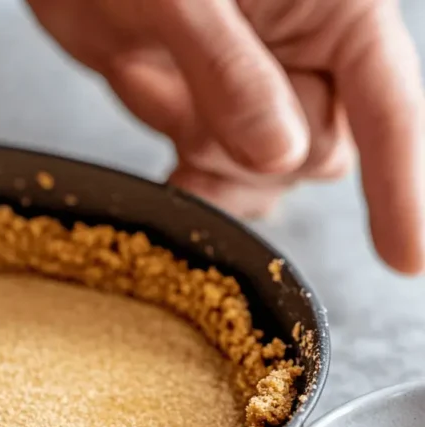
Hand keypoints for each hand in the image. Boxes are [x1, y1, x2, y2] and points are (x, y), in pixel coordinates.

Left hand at [27, 0, 424, 273]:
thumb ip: (231, 71)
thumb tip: (280, 153)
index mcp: (333, 8)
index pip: (388, 106)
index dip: (400, 185)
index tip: (406, 258)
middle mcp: (302, 51)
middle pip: (318, 152)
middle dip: (256, 155)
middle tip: (190, 105)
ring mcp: (252, 87)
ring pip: (269, 173)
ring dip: (220, 173)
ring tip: (169, 104)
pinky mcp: (204, 111)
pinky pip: (223, 177)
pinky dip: (198, 189)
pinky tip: (173, 176)